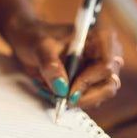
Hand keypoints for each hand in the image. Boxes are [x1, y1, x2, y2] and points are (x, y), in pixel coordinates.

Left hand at [6, 20, 122, 107]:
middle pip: (108, 84)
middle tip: (63, 100)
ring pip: (100, 95)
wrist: (28, 40)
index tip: (69, 92)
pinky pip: (89, 98)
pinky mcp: (91, 81)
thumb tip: (62, 87)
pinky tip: (56, 91)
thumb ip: (50, 65)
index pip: (106, 65)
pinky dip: (72, 99)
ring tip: (53, 91)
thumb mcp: (40, 47)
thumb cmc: (36, 36)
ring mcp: (99, 69)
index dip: (89, 81)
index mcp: (100, 37)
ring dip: (77, 99)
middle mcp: (105, 53)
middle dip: (85, 96)